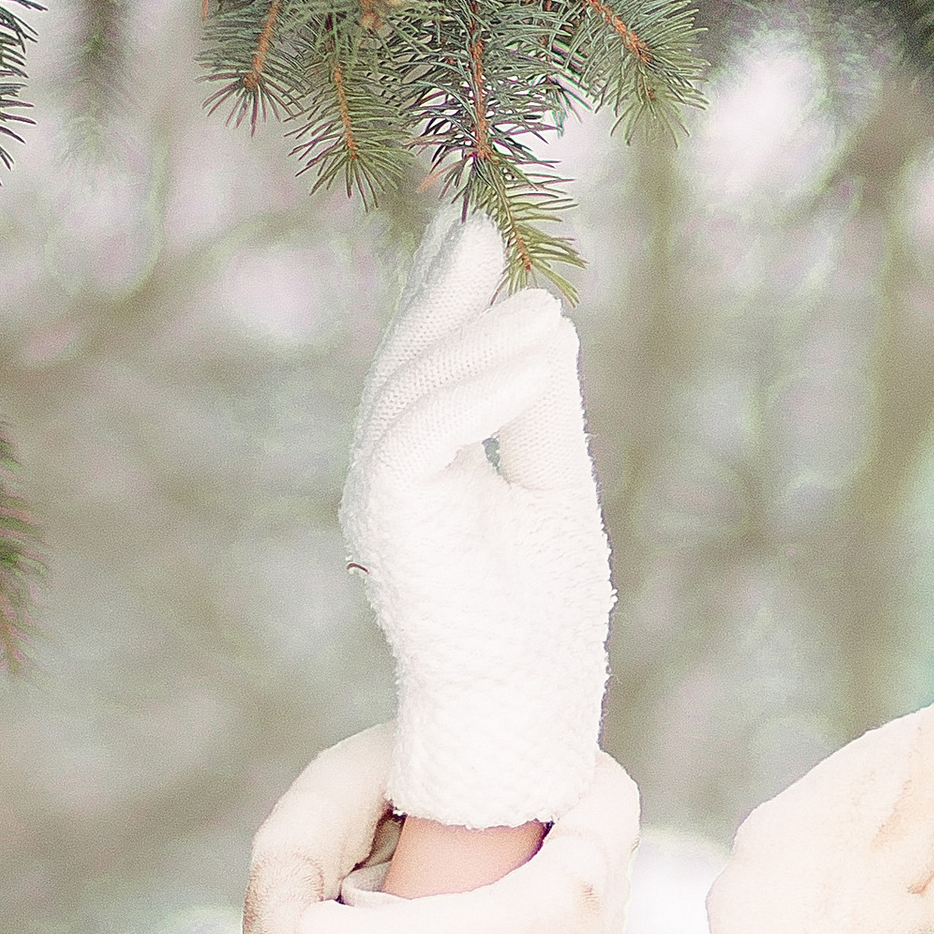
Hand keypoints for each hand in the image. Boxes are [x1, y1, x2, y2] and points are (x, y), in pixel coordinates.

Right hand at [338, 209, 612, 830]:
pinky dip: (475, 389)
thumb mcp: (553, 486)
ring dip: (477, 339)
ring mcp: (381, 498)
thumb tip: (542, 316)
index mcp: (423, 467)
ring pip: (411, 393)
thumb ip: (538, 409)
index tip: (473, 230)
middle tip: (479, 227)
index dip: (442, 294)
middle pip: (405, 364)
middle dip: (439, 293)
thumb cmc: (543, 614)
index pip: (423, 365)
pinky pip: (421, 434)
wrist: (528, 706)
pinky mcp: (390, 520)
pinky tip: (530, 355)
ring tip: (544, 306)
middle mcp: (387, 478)